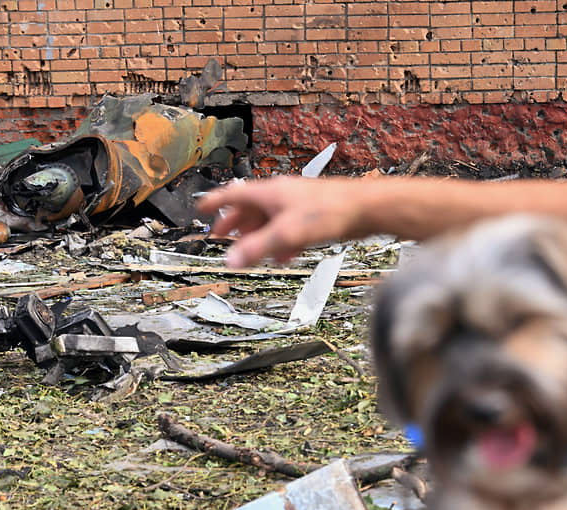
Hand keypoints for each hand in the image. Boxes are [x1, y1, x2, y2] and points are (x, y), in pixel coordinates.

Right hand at [197, 176, 358, 267]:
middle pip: (249, 208)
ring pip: (268, 219)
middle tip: (219, 235)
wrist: (365, 208)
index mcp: (270, 192)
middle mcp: (281, 195)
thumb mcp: (287, 233)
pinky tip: (283, 255)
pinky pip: (287, 229)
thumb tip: (230, 260)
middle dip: (233, 223)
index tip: (201, 207)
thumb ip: (257, 247)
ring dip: (255, 235)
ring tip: (246, 249)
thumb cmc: (330, 210)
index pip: (233, 194)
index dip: (215, 202)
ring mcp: (297, 205)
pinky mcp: (312, 216)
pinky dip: (279, 241)